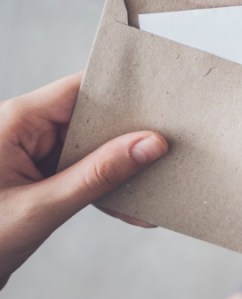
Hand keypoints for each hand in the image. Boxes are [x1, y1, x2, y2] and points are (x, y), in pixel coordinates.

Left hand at [0, 73, 167, 290]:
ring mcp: (29, 152)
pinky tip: (131, 206)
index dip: (123, 91)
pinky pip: (79, 170)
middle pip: (90, 118)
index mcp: (15, 120)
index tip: (162, 101)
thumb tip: (149, 145)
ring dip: (120, 167)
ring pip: (89, 147)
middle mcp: (23, 129)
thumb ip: (99, 174)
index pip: (80, 90)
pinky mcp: (35, 175)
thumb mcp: (42, 207)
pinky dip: (103, 187)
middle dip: (129, 136)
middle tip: (169, 148)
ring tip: (154, 182)